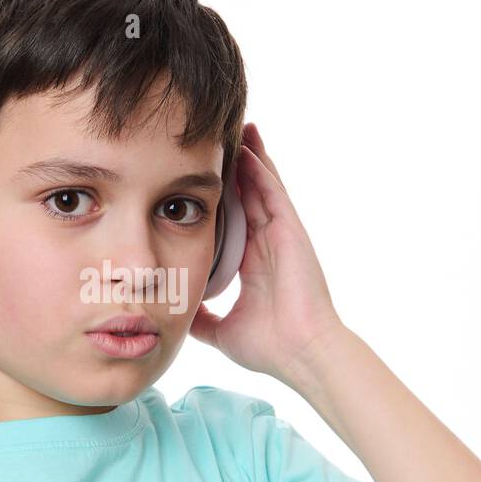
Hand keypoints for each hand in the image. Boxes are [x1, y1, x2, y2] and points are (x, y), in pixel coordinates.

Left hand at [189, 122, 345, 385]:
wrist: (301, 353)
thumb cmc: (270, 347)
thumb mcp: (221, 331)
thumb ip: (202, 318)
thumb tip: (179, 314)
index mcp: (253, 263)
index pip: (233, 219)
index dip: (220, 196)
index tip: (199, 177)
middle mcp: (267, 243)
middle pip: (248, 194)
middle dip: (234, 167)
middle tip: (215, 139)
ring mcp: (281, 235)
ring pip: (262, 185)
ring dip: (249, 157)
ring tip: (235, 127)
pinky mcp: (291, 231)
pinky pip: (273, 192)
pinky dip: (261, 169)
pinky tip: (248, 147)